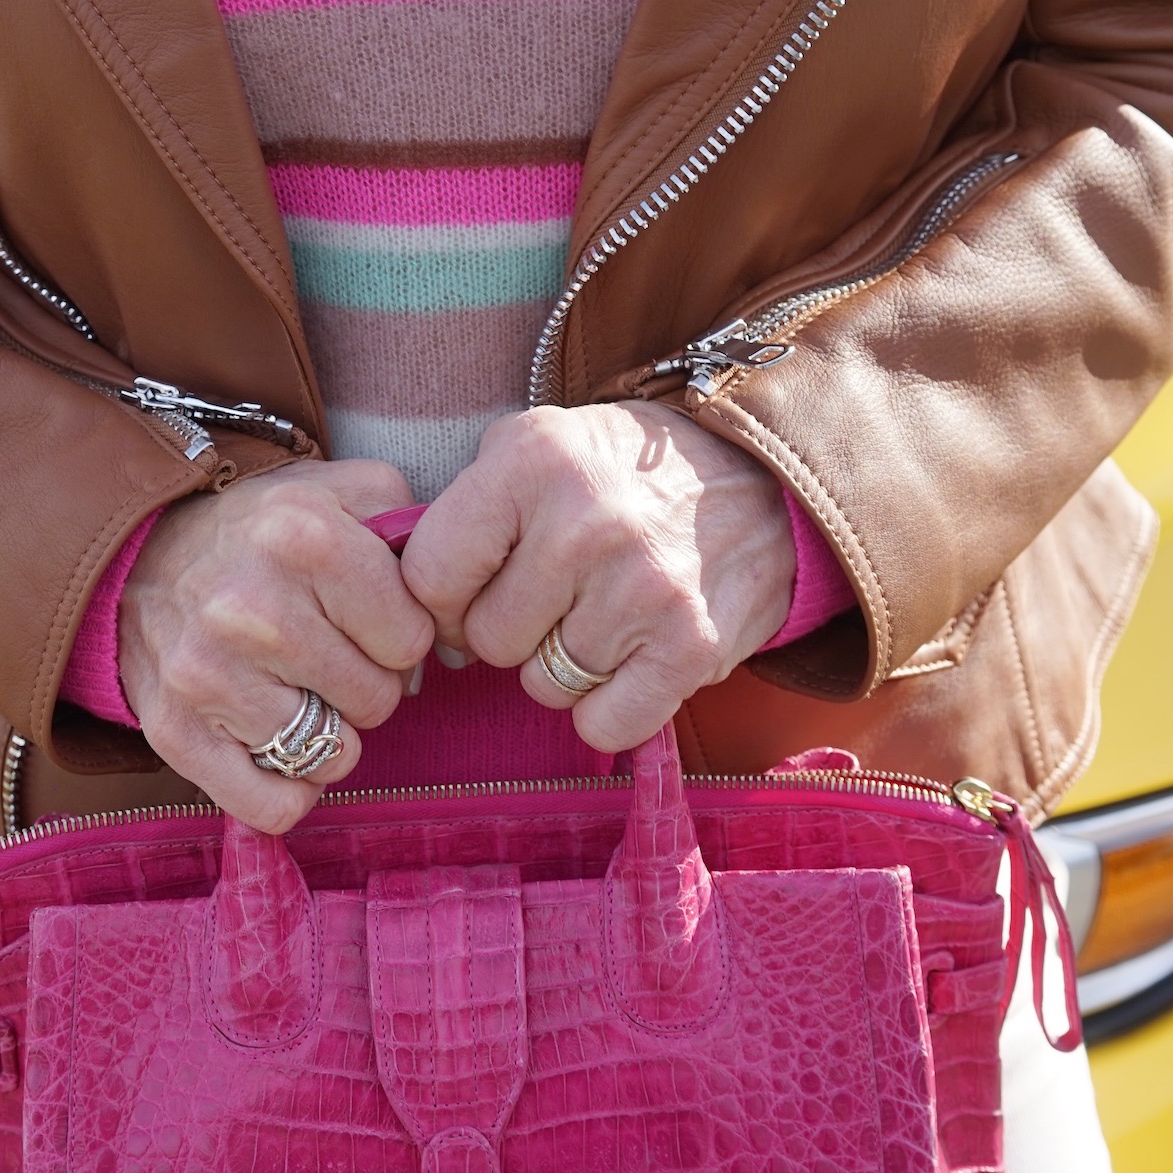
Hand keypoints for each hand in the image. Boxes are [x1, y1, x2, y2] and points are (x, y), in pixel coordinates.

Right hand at [118, 460, 432, 828]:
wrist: (138, 559)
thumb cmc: (259, 534)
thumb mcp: (334, 490)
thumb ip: (405, 521)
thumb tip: (449, 608)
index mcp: (305, 537)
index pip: (412, 638)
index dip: (398, 635)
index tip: (366, 621)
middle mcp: (253, 608)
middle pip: (377, 700)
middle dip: (365, 683)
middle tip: (326, 656)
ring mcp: (208, 675)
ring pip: (332, 755)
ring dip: (328, 734)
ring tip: (298, 692)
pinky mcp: (176, 732)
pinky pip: (272, 806)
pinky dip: (289, 793)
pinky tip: (281, 753)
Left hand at [400, 405, 796, 754]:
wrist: (761, 481)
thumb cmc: (623, 474)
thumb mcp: (537, 447)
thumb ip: (465, 513)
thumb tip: (410, 614)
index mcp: (532, 461)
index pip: (430, 576)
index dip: (443, 598)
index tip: (474, 590)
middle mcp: (586, 522)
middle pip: (486, 640)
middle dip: (511, 629)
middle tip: (557, 596)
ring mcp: (642, 589)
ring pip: (542, 685)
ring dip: (563, 665)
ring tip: (604, 612)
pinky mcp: (690, 647)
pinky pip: (602, 725)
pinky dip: (608, 708)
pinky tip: (630, 660)